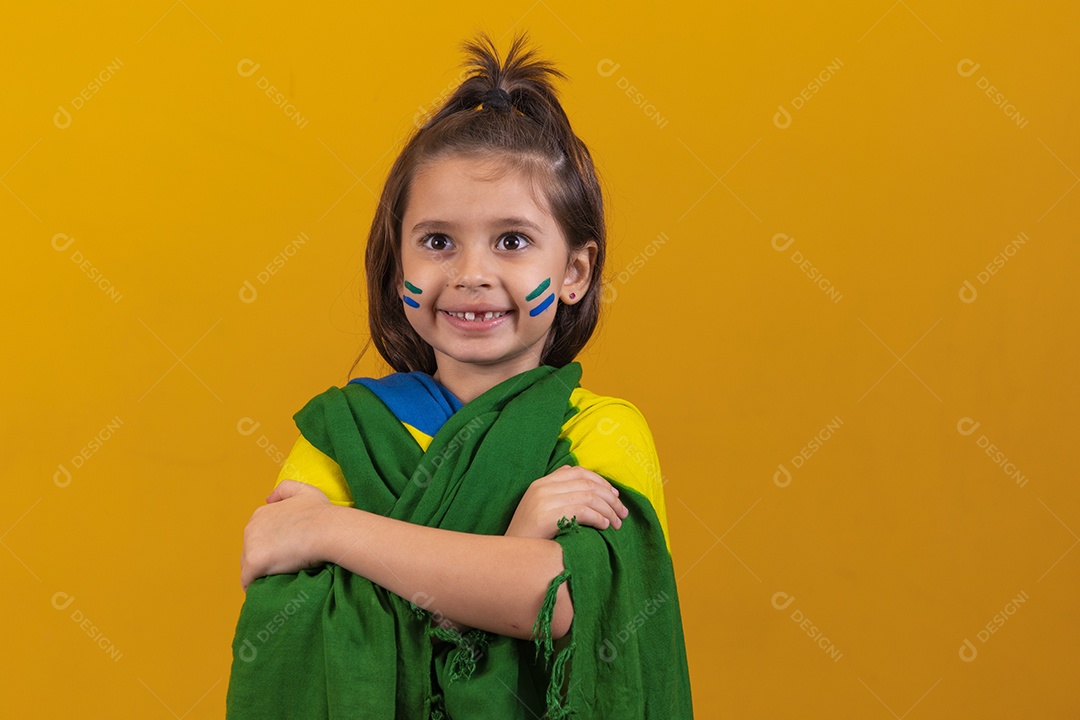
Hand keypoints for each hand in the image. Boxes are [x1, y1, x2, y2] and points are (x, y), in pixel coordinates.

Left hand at [240, 480, 333, 590]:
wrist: (327, 530)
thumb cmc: (321, 514)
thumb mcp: (305, 491)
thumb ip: (284, 489)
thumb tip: (268, 499)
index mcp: (260, 514)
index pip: (258, 537)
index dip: (271, 547)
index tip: (285, 554)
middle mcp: (251, 527)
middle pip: (250, 552)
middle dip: (264, 560)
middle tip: (284, 568)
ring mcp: (251, 545)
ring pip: (248, 567)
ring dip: (261, 574)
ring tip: (279, 580)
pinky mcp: (254, 563)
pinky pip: (248, 582)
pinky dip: (256, 587)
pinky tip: (268, 590)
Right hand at [505, 465, 628, 539]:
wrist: (510, 557)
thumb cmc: (530, 538)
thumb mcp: (540, 509)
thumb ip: (557, 493)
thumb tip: (582, 479)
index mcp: (541, 483)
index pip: (577, 471)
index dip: (600, 481)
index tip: (615, 494)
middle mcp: (542, 488)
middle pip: (587, 484)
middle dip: (610, 498)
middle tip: (623, 513)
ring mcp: (543, 501)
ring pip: (588, 497)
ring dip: (608, 510)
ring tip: (616, 523)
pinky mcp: (547, 516)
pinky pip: (582, 511)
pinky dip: (598, 517)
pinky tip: (604, 526)